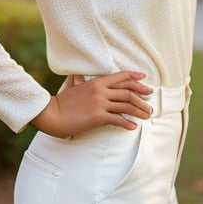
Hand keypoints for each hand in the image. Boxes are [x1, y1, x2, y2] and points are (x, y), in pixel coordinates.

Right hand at [31, 72, 152, 137]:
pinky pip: (118, 119)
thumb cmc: (61, 102)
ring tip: (146, 116)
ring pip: (126, 105)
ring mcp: (100, 103)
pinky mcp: (98, 117)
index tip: (144, 79)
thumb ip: (79, 81)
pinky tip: (133, 126)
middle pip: (127, 91)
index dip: (134, 78)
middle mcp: (100, 91)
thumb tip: (77, 76)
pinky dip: (128, 123)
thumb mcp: (72, 87)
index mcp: (96, 82)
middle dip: (142, 96)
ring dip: (139, 111)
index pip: (120, 77)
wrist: (52, 114)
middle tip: (150, 101)